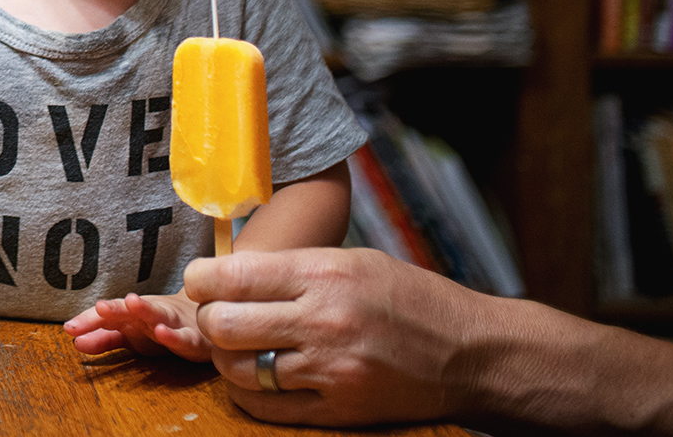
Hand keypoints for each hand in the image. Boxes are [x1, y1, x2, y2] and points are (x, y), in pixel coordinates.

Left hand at [66, 290, 207, 360]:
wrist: (205, 317)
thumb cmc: (161, 327)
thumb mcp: (130, 336)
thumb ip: (103, 339)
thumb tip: (75, 342)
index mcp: (131, 315)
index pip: (106, 316)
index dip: (88, 321)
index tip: (69, 328)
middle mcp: (148, 315)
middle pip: (128, 310)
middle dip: (114, 308)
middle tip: (98, 306)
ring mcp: (171, 324)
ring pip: (157, 315)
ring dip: (145, 308)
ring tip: (131, 303)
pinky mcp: (193, 339)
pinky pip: (183, 339)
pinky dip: (174, 335)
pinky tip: (164, 332)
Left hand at [185, 247, 477, 425]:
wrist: (471, 353)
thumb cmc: (408, 298)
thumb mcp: (351, 262)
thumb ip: (290, 268)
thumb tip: (227, 272)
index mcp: (322, 275)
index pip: (231, 277)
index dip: (200, 280)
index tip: (200, 282)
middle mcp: (323, 322)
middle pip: (223, 325)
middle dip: (209, 319)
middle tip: (218, 315)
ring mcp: (331, 370)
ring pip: (239, 369)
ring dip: (226, 358)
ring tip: (237, 346)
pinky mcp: (341, 410)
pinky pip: (267, 406)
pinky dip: (248, 392)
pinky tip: (255, 377)